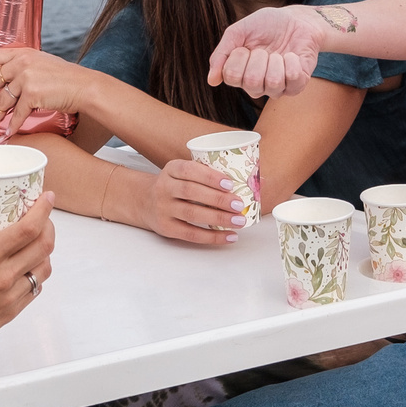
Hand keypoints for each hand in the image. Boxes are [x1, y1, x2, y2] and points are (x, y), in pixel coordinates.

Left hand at [0, 47, 103, 139]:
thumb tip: (4, 81)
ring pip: (0, 100)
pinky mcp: (33, 93)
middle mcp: (22, 62)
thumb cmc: (67, 78)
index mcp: (22, 52)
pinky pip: (16, 113)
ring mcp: (27, 77)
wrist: (86, 87)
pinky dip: (11, 125)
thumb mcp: (41, 63)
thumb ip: (22, 66)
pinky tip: (9, 131)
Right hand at [0, 194, 56, 363]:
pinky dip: (36, 272)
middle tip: (42, 218)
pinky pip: (36, 287)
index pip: (28, 229)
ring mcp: (11, 295)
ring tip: (35, 242)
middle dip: (49, 226)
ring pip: (44, 267)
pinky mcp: (12, 311)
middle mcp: (3, 276)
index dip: (42, 210)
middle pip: (44, 245)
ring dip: (45, 250)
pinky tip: (25, 267)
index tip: (46, 197)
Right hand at [130, 157, 252, 245]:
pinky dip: (212, 237)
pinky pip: (190, 234)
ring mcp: (163, 209)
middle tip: (240, 205)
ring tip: (239, 220)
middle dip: (218, 199)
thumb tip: (260, 180)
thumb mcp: (186, 174)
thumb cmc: (177, 186)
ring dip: (218, 218)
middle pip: (191, 192)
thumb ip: (213, 174)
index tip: (230, 183)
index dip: (209, 176)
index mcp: (171, 169)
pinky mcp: (166, 228)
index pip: (189, 170)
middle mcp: (164, 187)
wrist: (145, 202)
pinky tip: (229, 236)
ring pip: (192, 213)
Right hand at [207, 6, 331, 99]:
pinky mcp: (297, 85)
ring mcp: (277, 88)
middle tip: (264, 49)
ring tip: (278, 53)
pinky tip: (292, 56)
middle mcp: (256, 86)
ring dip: (276, 59)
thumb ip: (222, 54)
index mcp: (239, 75)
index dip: (239, 56)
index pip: (231, 76)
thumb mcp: (238, 32)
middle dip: (259, 57)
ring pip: (273, 82)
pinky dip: (292, 61)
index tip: (246, 46)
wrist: (296, 20)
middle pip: (252, 82)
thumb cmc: (266, 26)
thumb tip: (211, 80)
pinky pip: (293, 78)